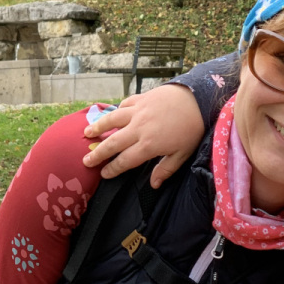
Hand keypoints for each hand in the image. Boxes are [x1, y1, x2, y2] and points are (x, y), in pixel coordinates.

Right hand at [83, 84, 204, 187]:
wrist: (197, 99)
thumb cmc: (191, 129)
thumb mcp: (182, 154)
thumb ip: (166, 169)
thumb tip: (154, 185)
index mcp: (148, 145)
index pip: (125, 161)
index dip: (112, 169)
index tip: (103, 174)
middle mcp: (138, 129)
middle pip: (113, 143)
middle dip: (98, 153)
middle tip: (86, 160)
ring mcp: (138, 112)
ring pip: (112, 120)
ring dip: (98, 127)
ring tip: (86, 133)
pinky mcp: (141, 98)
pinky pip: (124, 105)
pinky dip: (117, 110)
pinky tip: (112, 115)